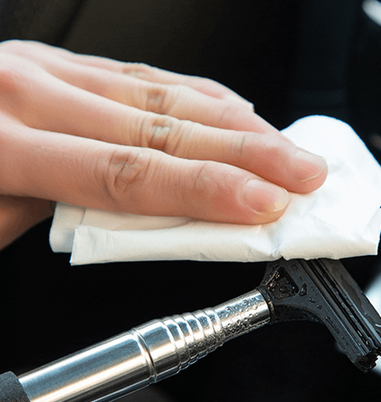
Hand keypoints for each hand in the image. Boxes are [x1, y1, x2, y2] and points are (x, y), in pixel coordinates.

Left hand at [0, 40, 326, 248]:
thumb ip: (64, 227)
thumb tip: (96, 310)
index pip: (128, 174)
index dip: (205, 191)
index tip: (265, 205)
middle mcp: (27, 91)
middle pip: (162, 127)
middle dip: (247, 152)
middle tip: (304, 173)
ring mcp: (46, 68)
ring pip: (161, 94)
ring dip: (235, 124)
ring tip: (287, 146)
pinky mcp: (59, 64)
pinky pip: (141, 77)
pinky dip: (196, 96)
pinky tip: (233, 112)